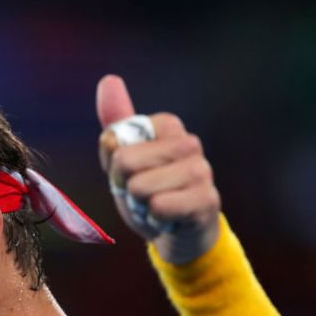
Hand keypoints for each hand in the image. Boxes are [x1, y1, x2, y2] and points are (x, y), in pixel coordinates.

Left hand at [95, 75, 220, 263]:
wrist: (178, 236)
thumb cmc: (150, 193)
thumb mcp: (125, 160)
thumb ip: (115, 124)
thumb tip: (109, 79)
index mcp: (168, 126)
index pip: (114, 140)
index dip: (114, 167)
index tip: (132, 175)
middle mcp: (189, 143)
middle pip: (125, 162)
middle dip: (126, 187)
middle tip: (143, 195)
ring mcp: (201, 171)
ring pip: (140, 187)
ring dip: (140, 206)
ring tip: (156, 207)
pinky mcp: (207, 200)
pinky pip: (159, 207)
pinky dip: (155, 220)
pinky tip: (169, 220)